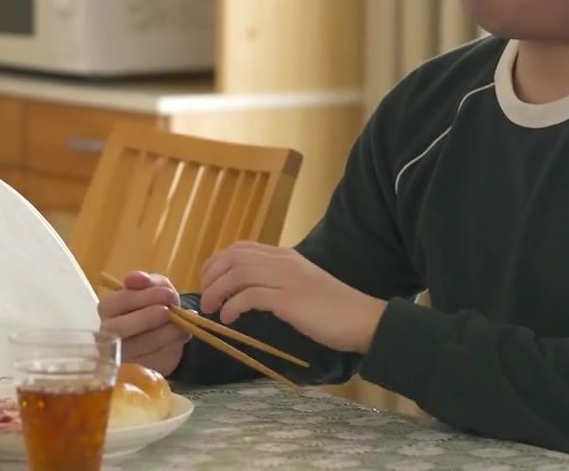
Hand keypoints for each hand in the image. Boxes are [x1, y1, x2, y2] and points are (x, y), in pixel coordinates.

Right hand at [97, 271, 190, 376]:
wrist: (170, 331)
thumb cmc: (157, 304)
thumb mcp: (155, 287)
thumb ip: (147, 281)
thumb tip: (134, 278)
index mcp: (108, 308)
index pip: (116, 302)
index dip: (142, 297)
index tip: (168, 294)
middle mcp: (107, 333)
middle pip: (119, 328)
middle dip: (146, 318)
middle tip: (168, 312)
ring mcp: (119, 354)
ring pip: (137, 347)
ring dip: (163, 334)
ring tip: (181, 325)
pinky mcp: (135, 370)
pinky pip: (151, 362)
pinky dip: (169, 349)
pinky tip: (180, 338)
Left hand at [199, 241, 386, 354]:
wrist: (364, 319)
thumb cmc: (334, 310)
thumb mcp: (302, 287)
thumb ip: (278, 284)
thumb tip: (247, 295)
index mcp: (286, 257)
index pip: (241, 248)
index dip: (217, 262)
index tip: (208, 282)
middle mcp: (284, 262)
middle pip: (233, 257)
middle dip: (211, 276)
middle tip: (204, 298)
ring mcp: (287, 279)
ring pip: (237, 273)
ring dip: (217, 291)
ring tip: (211, 310)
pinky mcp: (290, 299)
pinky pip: (250, 295)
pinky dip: (233, 306)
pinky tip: (229, 318)